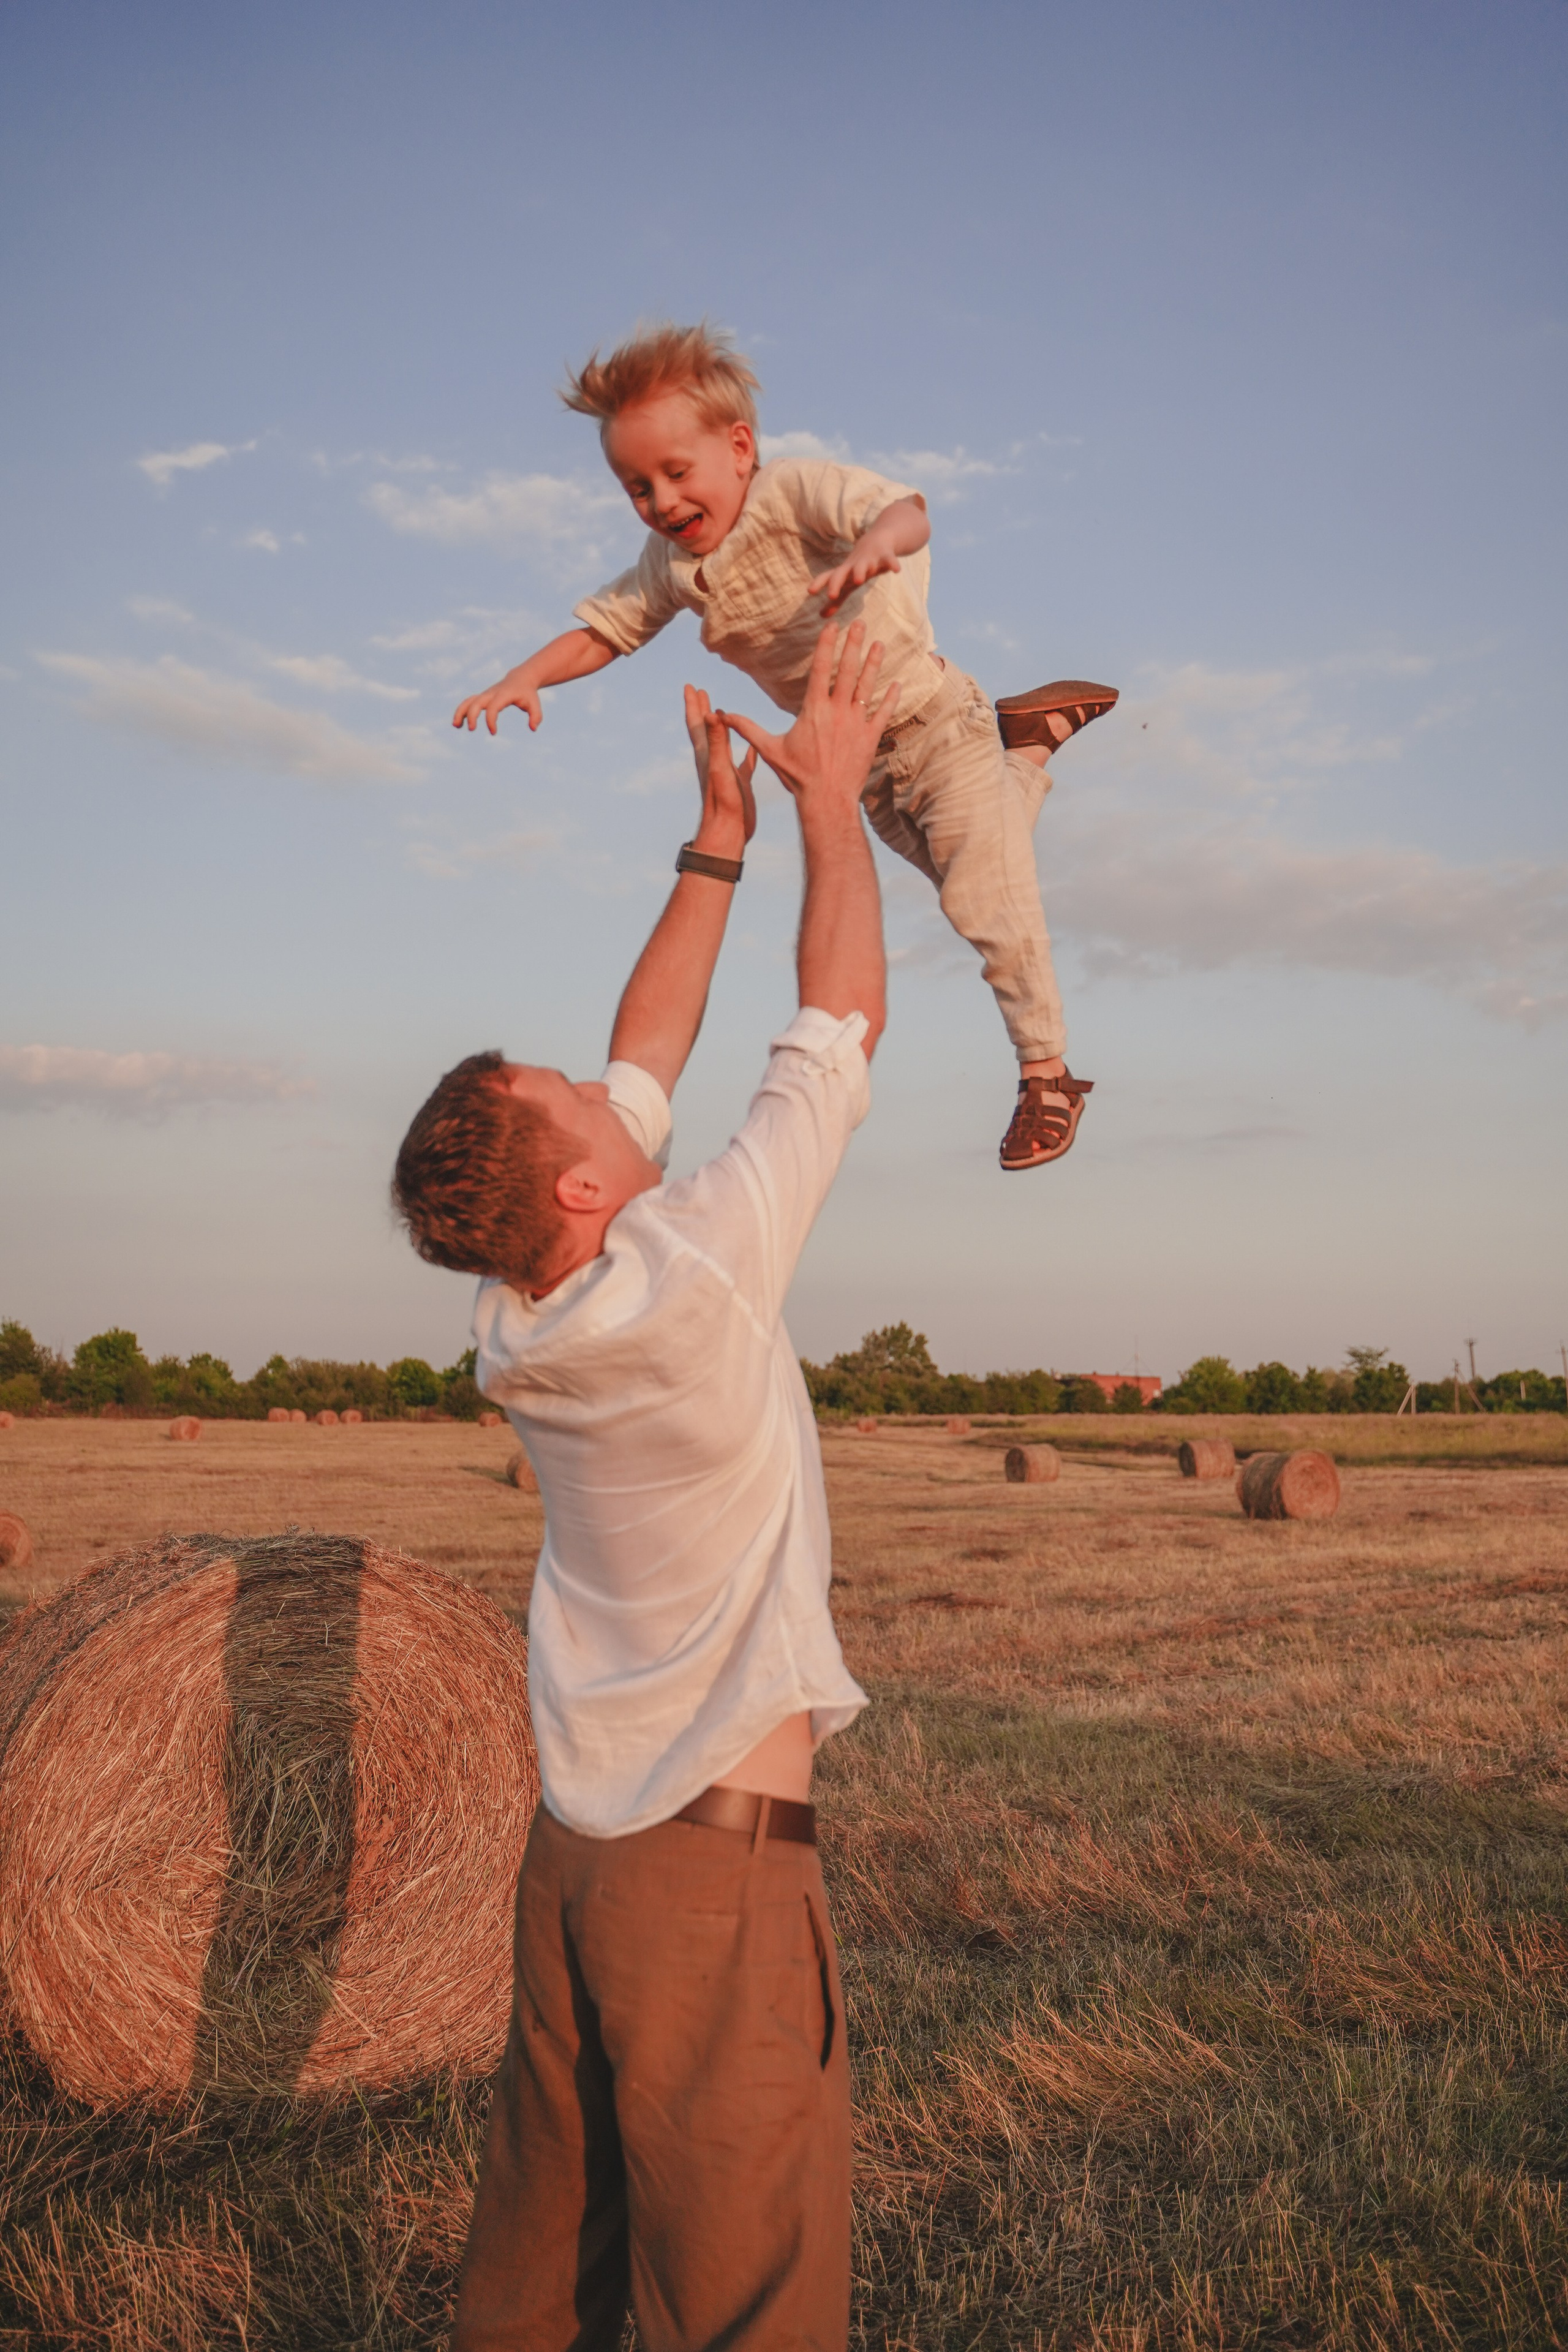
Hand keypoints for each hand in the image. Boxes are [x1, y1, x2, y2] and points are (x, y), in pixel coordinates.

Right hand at [452, 669, 543, 735]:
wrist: (520, 679)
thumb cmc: (528, 693)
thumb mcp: (535, 704)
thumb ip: (536, 716)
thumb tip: (533, 728)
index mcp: (503, 695)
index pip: (493, 707)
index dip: (491, 720)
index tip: (493, 733)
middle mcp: (492, 693)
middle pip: (476, 702)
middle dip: (472, 715)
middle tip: (472, 729)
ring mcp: (486, 694)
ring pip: (469, 701)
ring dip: (460, 712)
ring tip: (456, 726)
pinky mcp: (483, 697)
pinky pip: (469, 703)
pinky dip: (462, 712)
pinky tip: (458, 724)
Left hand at [683, 686, 756, 849]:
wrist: (729, 831)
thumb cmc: (723, 802)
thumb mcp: (720, 767)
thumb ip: (716, 741)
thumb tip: (712, 714)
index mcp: (706, 754)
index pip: (697, 723)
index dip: (693, 704)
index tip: (690, 686)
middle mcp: (714, 760)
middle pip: (706, 729)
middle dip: (702, 710)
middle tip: (700, 692)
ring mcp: (727, 771)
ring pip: (723, 743)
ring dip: (722, 728)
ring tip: (723, 713)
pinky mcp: (740, 783)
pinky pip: (743, 763)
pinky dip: (747, 752)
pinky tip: (752, 747)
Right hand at [720, 621, 899, 813]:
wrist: (826, 800)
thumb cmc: (797, 776)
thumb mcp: (769, 750)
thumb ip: (748, 729)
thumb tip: (721, 717)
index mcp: (813, 710)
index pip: (821, 669)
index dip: (827, 645)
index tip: (832, 626)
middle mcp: (837, 712)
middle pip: (847, 670)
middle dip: (853, 644)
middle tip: (860, 623)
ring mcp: (856, 723)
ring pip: (866, 687)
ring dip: (873, 664)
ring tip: (879, 644)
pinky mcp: (870, 738)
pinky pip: (883, 713)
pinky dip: (891, 698)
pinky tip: (897, 684)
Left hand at [807, 538, 900, 617]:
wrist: (878, 540)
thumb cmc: (859, 566)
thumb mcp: (847, 583)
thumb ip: (836, 599)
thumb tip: (821, 616)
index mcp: (844, 572)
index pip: (828, 577)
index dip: (819, 583)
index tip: (810, 592)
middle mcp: (853, 565)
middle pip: (841, 573)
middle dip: (835, 582)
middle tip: (831, 595)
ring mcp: (869, 559)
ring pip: (862, 565)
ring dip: (859, 571)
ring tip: (858, 580)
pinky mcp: (885, 555)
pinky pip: (889, 559)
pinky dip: (892, 564)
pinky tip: (896, 570)